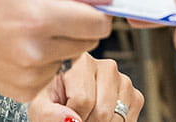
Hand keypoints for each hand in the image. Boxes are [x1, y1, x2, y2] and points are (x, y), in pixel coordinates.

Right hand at [0, 0, 114, 101]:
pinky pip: (55, 74)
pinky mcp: (25, 91)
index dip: (98, 12)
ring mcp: (30, 75)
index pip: (97, 24)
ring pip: (74, 58)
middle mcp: (35, 51)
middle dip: (80, 25)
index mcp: (39, 17)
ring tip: (34, 30)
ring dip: (63, 43)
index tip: (89, 6)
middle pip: (90, 42)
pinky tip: (25, 48)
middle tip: (53, 13)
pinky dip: (48, 60)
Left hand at [27, 53, 142, 121]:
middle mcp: (106, 66)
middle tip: (78, 117)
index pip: (83, 100)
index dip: (73, 117)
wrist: (64, 104)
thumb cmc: (52, 103)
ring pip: (117, 118)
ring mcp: (123, 80)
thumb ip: (49, 114)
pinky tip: (101, 118)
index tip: (65, 114)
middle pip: (103, 112)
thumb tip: (72, 120)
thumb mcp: (41, 107)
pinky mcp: (135, 95)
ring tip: (87, 116)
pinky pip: (129, 120)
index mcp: (81, 60)